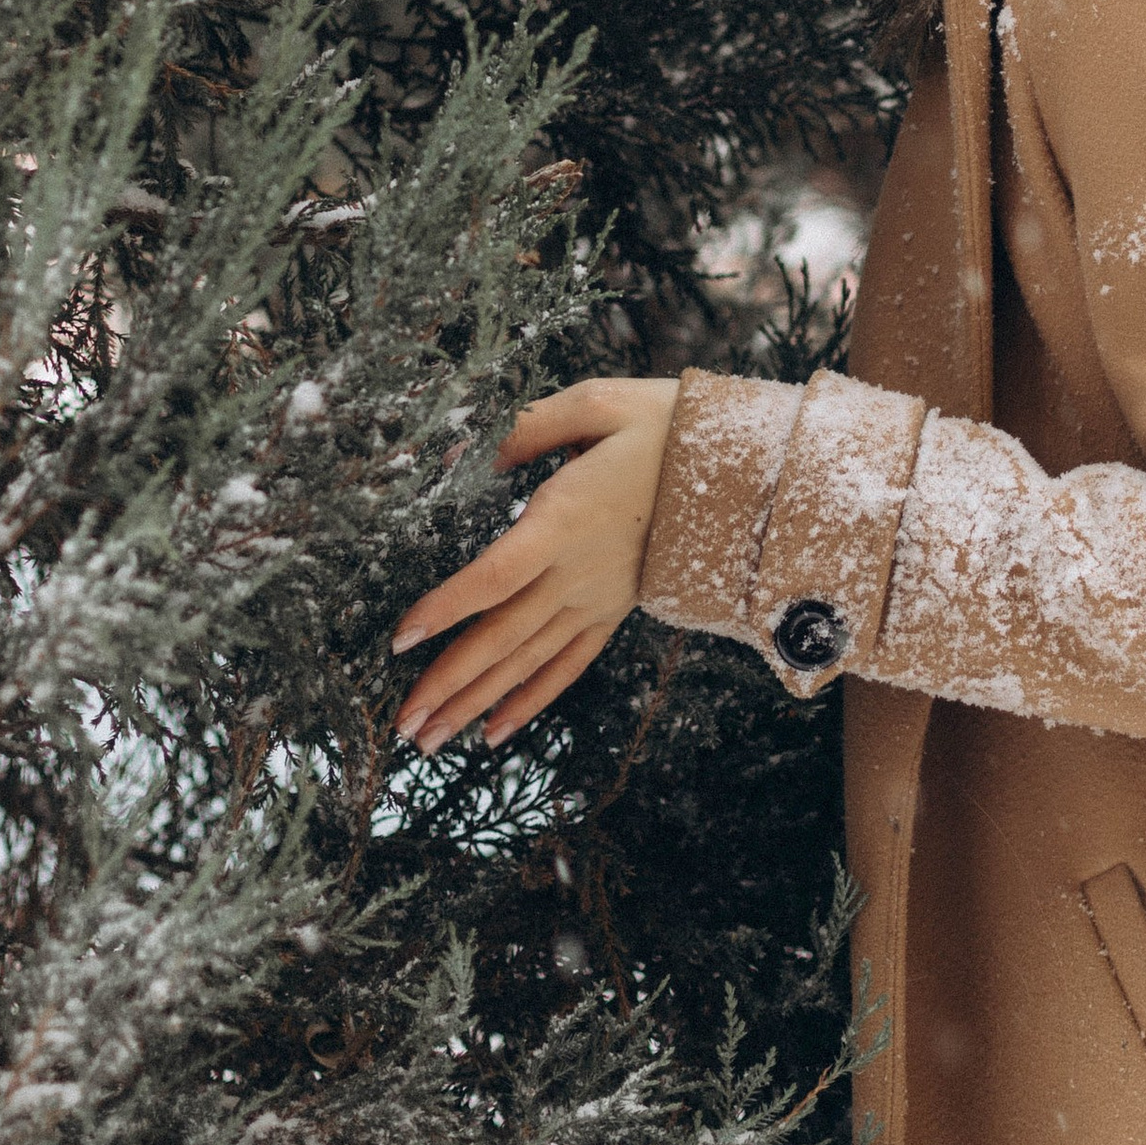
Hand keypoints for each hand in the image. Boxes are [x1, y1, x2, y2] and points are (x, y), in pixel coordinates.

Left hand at [390, 377, 678, 750]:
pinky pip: (569, 666)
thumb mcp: (599, 405)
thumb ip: (530, 427)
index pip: (494, 576)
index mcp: (564, 519)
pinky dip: (531, 701)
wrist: (746, 472)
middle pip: (502, 636)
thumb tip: (473, 452)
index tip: (400, 640)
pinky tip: (496, 731)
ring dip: (475, 702)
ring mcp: (597, 599)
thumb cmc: (667, 429)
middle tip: (400, 725)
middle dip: (448, 683)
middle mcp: (576, 572)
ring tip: (428, 739)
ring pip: (527, 661)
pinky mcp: (613, 611)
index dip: (446, 608)